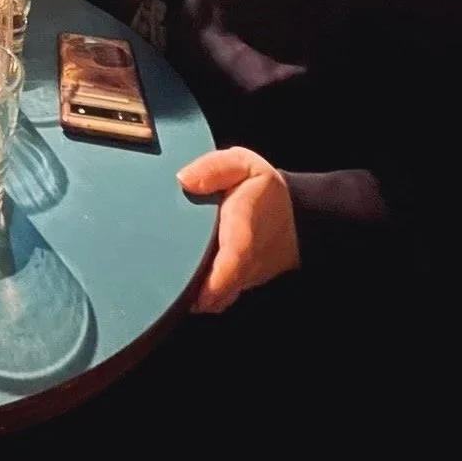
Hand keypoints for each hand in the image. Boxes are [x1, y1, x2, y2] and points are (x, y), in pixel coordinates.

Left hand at [177, 147, 299, 313]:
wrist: (295, 215)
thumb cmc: (262, 188)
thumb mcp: (242, 165)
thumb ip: (214, 169)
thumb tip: (184, 180)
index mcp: (243, 226)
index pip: (234, 258)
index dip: (218, 280)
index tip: (199, 295)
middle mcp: (246, 259)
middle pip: (223, 287)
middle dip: (196, 294)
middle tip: (166, 295)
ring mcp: (244, 275)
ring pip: (221, 295)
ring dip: (197, 296)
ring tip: (167, 290)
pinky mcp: (239, 282)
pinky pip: (221, 294)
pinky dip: (203, 295)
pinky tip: (180, 286)